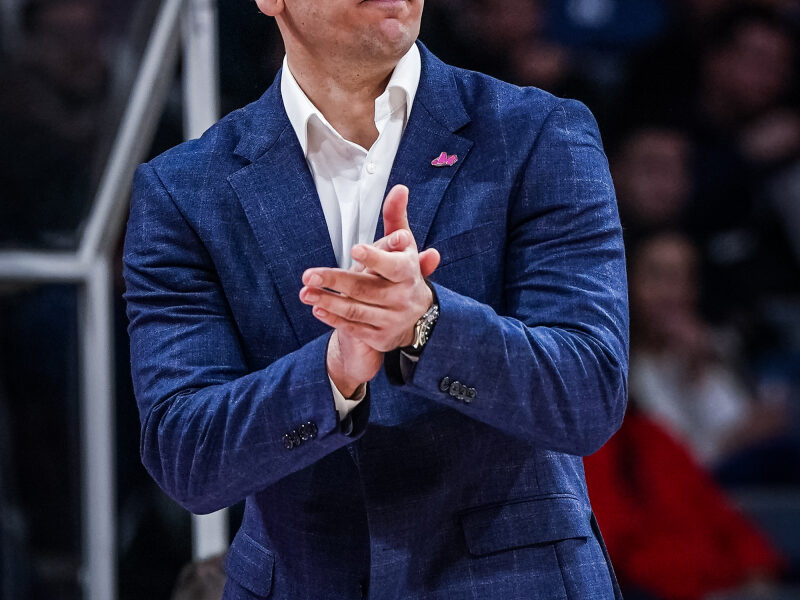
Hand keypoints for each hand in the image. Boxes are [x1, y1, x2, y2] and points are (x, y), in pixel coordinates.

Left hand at [300, 185, 438, 352]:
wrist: (418, 316)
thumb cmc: (403, 273)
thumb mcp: (404, 246)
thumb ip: (396, 218)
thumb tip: (399, 189)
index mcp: (408, 273)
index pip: (392, 265)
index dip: (375, 257)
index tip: (354, 249)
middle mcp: (401, 298)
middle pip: (365, 289)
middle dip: (335, 281)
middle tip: (308, 275)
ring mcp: (391, 319)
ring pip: (355, 310)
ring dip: (328, 301)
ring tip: (305, 292)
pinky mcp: (379, 337)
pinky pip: (354, 327)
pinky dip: (334, 319)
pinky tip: (317, 309)